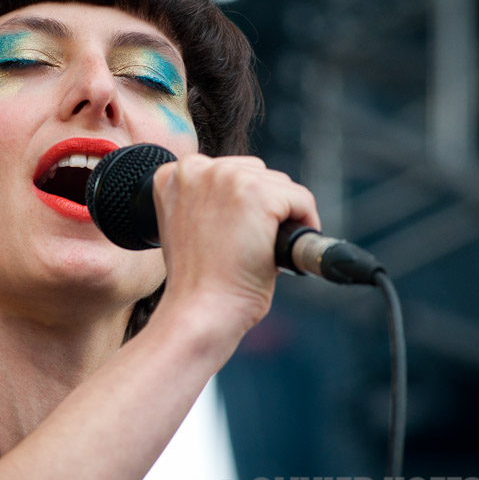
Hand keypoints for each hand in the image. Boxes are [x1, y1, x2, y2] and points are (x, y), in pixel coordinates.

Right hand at [150, 154, 320, 348]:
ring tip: (260, 251)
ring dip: (281, 219)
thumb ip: (207, 202)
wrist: (199, 311)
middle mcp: (196, 168)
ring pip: (280, 186)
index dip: (241, 208)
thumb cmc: (197, 282)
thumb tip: (245, 198)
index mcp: (174, 174)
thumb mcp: (189, 227)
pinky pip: (301, 199)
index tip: (237, 236)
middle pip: (257, 173)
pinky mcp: (257, 193)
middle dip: (263, 210)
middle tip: (250, 247)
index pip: (229, 173)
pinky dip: (304, 225)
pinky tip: (281, 251)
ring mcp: (226, 177)